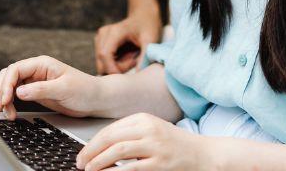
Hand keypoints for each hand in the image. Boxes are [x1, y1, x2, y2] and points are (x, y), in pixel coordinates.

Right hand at [0, 55, 102, 119]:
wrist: (96, 99)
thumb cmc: (85, 90)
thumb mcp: (64, 89)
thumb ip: (41, 90)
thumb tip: (18, 92)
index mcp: (42, 64)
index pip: (16, 69)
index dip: (6, 84)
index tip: (5, 99)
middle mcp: (36, 71)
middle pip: (8, 76)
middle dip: (0, 91)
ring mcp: (34, 81)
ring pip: (10, 86)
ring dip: (3, 98)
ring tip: (4, 113)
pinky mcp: (35, 92)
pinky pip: (16, 95)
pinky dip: (10, 103)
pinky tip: (11, 113)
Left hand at [77, 114, 285, 170]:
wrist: (204, 155)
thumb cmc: (175, 145)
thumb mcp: (151, 131)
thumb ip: (129, 134)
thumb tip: (99, 148)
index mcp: (143, 118)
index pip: (110, 129)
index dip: (92, 143)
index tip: (82, 155)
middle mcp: (148, 129)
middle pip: (110, 138)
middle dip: (90, 152)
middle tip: (81, 164)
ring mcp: (155, 146)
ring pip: (118, 151)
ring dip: (99, 162)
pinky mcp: (161, 164)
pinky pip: (132, 168)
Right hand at [94, 6, 161, 73]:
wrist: (144, 15)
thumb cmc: (148, 26)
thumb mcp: (150, 40)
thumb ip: (145, 57)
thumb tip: (138, 74)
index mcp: (114, 32)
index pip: (104, 55)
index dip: (112, 69)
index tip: (126, 77)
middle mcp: (103, 34)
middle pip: (102, 61)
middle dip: (117, 68)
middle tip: (135, 60)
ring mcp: (100, 38)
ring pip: (102, 64)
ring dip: (117, 66)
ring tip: (133, 56)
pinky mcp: (100, 43)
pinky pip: (104, 62)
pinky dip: (116, 63)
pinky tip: (127, 55)